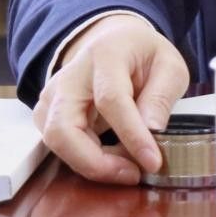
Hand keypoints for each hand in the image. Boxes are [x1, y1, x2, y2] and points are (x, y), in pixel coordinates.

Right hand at [33, 13, 189, 184]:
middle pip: (64, 127)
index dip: (131, 134)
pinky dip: (84, 160)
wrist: (116, 42)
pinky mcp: (46, 114)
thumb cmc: (144, 55)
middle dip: (96, 162)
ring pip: (56, 141)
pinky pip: (57, 147)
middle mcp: (71, 74)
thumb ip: (161, 96)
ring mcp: (53, 95)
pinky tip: (111, 158)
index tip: (153, 161)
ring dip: (91, 163)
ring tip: (127, 165)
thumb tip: (151, 131)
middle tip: (132, 173)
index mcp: (106, 53)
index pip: (111, 99)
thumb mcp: (169, 65)